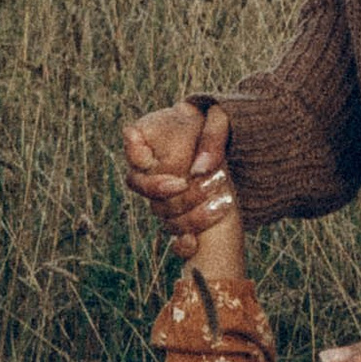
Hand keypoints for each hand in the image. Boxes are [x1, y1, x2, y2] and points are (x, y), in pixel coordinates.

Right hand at [122, 101, 240, 264]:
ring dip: (193, 217)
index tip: (180, 181)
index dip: (155, 183)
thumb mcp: (217, 118)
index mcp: (144, 146)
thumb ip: (211, 138)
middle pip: (153, 200)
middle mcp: (146, 175)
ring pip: (166, 219)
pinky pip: (174, 236)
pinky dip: (182, 244)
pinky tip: (195, 243)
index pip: (137, 169)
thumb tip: (199, 171)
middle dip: (182, 198)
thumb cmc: (210, 119)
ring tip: (224, 202)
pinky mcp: (178, 213)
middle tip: (210, 184)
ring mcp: (161, 197)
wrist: (213, 133)